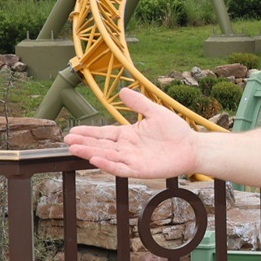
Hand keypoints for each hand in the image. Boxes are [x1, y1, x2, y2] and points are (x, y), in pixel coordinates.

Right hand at [64, 87, 200, 178]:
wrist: (192, 147)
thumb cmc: (176, 131)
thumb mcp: (155, 112)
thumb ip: (138, 103)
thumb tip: (122, 90)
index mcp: (128, 135)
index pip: (104, 133)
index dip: (88, 132)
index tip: (73, 131)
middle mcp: (127, 148)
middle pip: (101, 145)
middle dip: (84, 143)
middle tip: (68, 140)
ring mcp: (132, 159)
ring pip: (107, 157)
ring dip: (91, 153)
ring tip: (75, 148)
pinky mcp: (140, 170)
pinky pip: (121, 168)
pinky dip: (108, 165)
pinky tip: (96, 159)